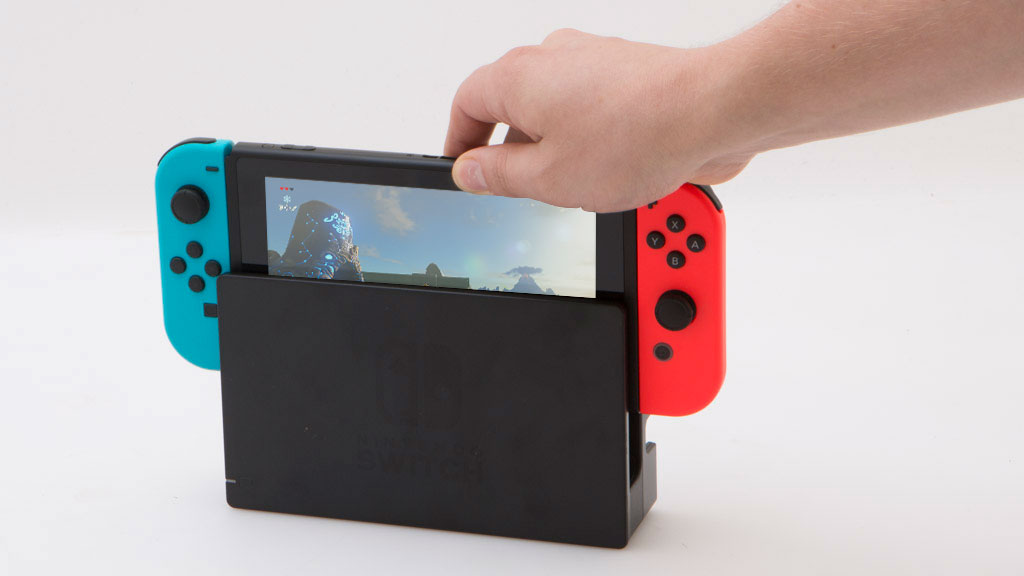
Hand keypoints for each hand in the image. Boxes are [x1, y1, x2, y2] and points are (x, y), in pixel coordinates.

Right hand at [443, 29, 752, 212]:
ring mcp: (591, 59)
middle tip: (517, 189)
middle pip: (511, 105)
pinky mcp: (626, 72)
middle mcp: (551, 57)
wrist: (710, 110)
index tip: (463, 170)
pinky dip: (588, 137)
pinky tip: (608, 168)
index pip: (466, 104)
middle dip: (511, 151)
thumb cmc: (636, 135)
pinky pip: (590, 106)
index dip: (459, 143)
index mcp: (517, 77)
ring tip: (571, 186)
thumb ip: (499, 175)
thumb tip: (470, 170)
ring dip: (554, 147)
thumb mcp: (548, 178)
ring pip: (553, 107)